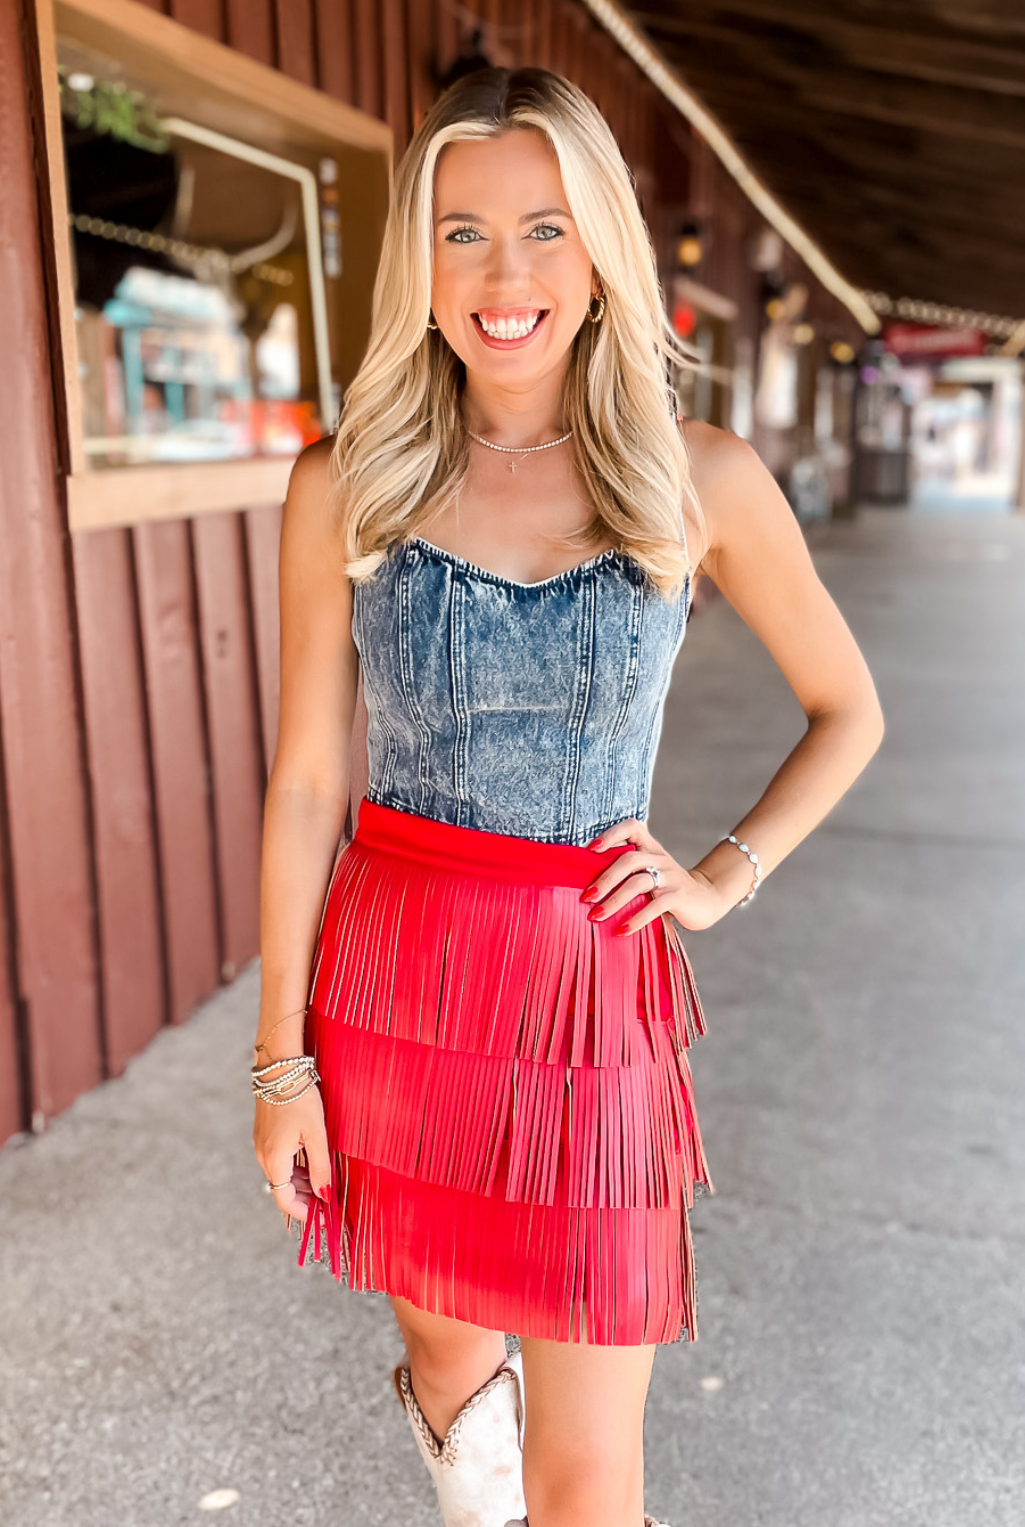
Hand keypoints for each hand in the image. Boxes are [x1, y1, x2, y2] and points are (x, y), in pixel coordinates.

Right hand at [253, 1081, 331, 1227]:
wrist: (279, 1069)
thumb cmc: (299, 1098)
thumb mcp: (316, 1134)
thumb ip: (320, 1167)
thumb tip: (324, 1195)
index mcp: (274, 1160)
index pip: (284, 1200)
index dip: (303, 1212)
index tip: (322, 1216)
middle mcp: (264, 1156)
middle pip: (283, 1190)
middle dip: (305, 1199)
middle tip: (328, 1202)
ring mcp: (262, 1146)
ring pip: (281, 1176)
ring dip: (301, 1184)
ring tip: (324, 1184)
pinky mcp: (265, 1136)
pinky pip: (279, 1162)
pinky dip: (295, 1169)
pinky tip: (312, 1164)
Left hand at [582, 817, 731, 934]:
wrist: (705, 899)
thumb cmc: (665, 887)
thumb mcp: (648, 871)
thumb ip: (626, 870)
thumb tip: (586, 883)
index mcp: (650, 847)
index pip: (632, 827)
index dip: (611, 834)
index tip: (591, 849)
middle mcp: (660, 857)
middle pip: (628, 860)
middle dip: (604, 879)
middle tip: (586, 897)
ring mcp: (670, 876)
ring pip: (638, 883)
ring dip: (614, 901)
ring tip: (596, 916)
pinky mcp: (679, 896)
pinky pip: (654, 906)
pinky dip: (635, 920)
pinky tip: (621, 931)